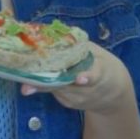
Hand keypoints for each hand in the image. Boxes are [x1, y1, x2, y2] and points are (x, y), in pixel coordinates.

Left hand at [20, 43, 134, 114]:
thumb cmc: (104, 66)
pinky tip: (35, 78)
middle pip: (66, 87)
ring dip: (40, 84)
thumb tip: (58, 34)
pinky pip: (54, 92)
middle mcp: (89, 91)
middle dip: (46, 85)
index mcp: (101, 74)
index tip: (79, 79)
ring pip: (56, 91)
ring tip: (26, 79)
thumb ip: (81, 47)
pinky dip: (45, 85)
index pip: (93, 77)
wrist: (113, 94)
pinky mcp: (69, 104)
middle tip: (27, 86)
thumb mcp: (99, 54)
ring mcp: (78, 100)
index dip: (86, 78)